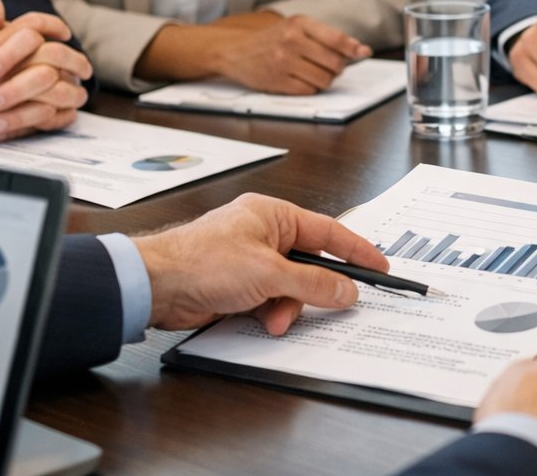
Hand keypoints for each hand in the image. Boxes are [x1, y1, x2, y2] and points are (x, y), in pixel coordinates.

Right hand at [0, 6, 91, 146]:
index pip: (34, 26)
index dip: (53, 25)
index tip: (63, 32)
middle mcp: (8, 66)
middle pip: (54, 55)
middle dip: (74, 58)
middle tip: (84, 65)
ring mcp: (11, 94)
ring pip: (56, 87)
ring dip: (72, 88)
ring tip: (79, 90)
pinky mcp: (10, 119)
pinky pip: (46, 116)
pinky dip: (60, 115)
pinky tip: (66, 112)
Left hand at [132, 193, 388, 331]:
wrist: (157, 285)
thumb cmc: (203, 261)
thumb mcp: (269, 273)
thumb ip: (313, 283)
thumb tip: (346, 290)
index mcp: (273, 215)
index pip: (328, 231)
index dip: (356, 250)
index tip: (379, 267)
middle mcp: (263, 234)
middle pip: (309, 264)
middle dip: (313, 290)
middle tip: (332, 306)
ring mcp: (250, 261)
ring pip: (290, 288)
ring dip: (288, 307)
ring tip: (274, 319)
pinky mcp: (237, 286)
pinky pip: (270, 301)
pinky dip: (270, 314)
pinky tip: (262, 321)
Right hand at [205, 13, 370, 93]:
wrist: (234, 50)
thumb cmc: (272, 39)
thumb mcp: (295, 27)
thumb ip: (326, 37)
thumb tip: (360, 50)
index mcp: (298, 23)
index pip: (336, 38)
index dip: (353, 48)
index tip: (364, 52)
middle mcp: (291, 41)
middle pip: (335, 63)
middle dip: (337, 67)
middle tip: (328, 64)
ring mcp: (283, 62)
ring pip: (325, 79)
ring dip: (325, 79)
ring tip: (313, 72)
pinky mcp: (277, 81)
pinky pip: (309, 91)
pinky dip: (311, 88)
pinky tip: (301, 80)